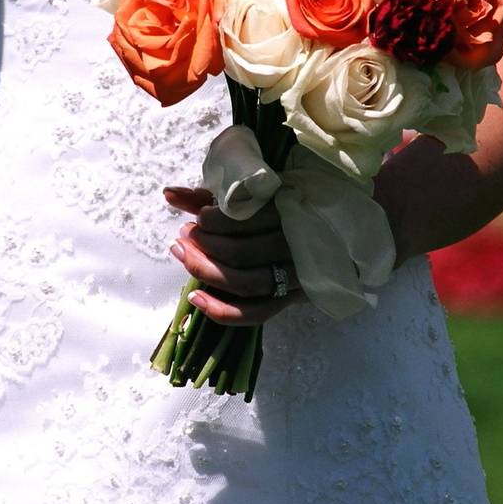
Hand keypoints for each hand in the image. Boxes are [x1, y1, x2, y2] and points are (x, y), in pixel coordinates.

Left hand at [163, 186, 305, 324]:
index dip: (212, 221)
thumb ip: (211, 194)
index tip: (200, 218)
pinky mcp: (292, 297)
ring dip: (206, 273)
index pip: (244, 221)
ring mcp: (297, 275)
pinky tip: (196, 298)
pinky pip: (256, 313)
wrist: (333, 227)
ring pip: (245, 283)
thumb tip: (169, 195)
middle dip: (203, 246)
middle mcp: (297, 245)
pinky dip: (222, 311)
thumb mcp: (253, 190)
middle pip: (240, 254)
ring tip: (183, 256)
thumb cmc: (285, 201)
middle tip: (186, 236)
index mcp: (291, 209)